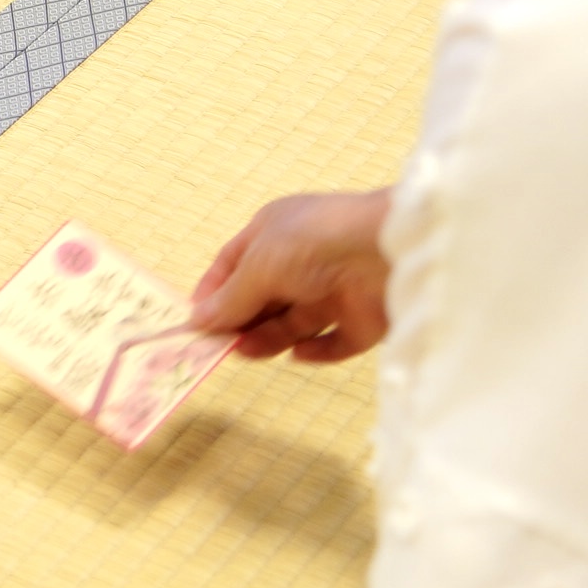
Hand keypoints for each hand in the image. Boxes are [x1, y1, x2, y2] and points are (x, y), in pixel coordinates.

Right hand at [191, 188, 395, 361]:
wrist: (391, 249)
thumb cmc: (315, 242)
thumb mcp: (259, 266)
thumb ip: (229, 298)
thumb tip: (197, 320)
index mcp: (274, 232)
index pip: (234, 264)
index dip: (214, 292)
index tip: (197, 322)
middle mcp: (303, 260)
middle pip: (263, 297)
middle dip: (239, 321)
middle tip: (217, 348)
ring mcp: (335, 290)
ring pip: (294, 322)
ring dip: (268, 338)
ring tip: (247, 352)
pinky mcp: (363, 319)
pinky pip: (334, 342)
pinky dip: (317, 351)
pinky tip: (299, 354)